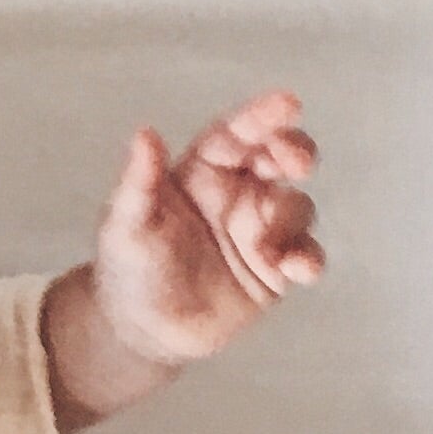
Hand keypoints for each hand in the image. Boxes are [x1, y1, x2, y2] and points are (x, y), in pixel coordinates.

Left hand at [88, 89, 323, 368]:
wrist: (143, 330)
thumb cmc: (128, 266)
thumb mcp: (125, 223)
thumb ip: (138, 181)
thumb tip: (145, 131)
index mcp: (200, 173)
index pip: (234, 136)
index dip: (260, 116)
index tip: (287, 103)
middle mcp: (235, 194)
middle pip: (279, 158)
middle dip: (295, 151)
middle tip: (295, 162)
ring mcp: (260, 229)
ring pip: (297, 205)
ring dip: (289, 219)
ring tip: (263, 249)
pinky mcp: (276, 268)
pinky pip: (306, 253)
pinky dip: (308, 258)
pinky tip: (295, 269)